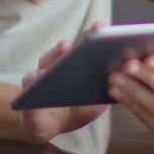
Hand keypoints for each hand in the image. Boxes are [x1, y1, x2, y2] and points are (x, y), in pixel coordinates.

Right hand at [18, 28, 108, 143]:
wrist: (47, 126)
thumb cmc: (75, 110)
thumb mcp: (97, 103)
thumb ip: (109, 90)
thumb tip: (126, 76)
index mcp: (75, 64)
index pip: (85, 46)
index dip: (93, 36)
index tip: (103, 27)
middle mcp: (57, 64)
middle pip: (67, 49)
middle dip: (80, 40)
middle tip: (91, 33)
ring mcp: (40, 74)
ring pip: (47, 61)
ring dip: (56, 53)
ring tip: (65, 46)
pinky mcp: (27, 89)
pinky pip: (30, 83)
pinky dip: (35, 79)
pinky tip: (40, 76)